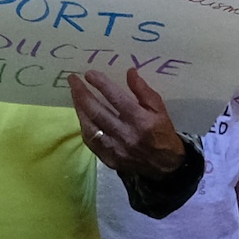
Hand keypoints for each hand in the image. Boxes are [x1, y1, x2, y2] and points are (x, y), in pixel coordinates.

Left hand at [71, 67, 186, 178]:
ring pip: (90, 127)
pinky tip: (82, 115)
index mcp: (141, 121)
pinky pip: (91, 142)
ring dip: (79, 109)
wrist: (165, 166)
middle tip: (73, 79)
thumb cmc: (162, 132)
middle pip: (98, 112)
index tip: (89, 74)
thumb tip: (130, 71)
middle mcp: (126, 135)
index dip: (101, 85)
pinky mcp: (109, 160)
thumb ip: (143, 90)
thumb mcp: (159, 109)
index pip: (116, 99)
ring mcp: (116, 149)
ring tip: (74, 94)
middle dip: (82, 94)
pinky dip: (84, 126)